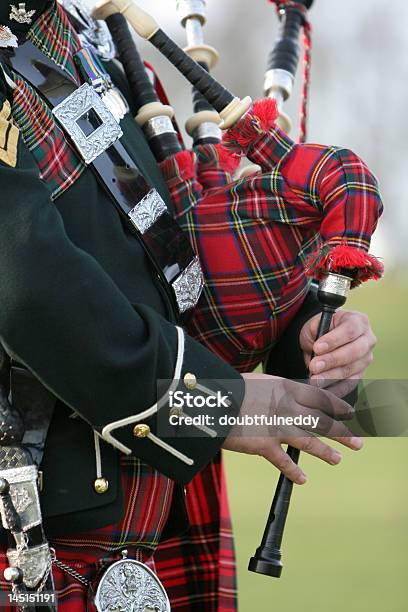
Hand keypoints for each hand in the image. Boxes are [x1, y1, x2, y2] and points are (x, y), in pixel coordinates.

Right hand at [222, 373, 362, 483]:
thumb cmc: (232, 387)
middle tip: (358, 443)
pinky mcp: (264, 445)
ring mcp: (278, 427)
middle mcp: (288, 408)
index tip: (349, 413)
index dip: (338, 407)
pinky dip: (294, 472)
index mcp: (287, 388)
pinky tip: (303, 479)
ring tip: (338, 459)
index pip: (321, 398)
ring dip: (326, 452)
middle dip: (342, 433)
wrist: (213, 400)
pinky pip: (284, 461)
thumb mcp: (261, 382)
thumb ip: (279, 390)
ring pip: (310, 441)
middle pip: (323, 421)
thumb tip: (290, 395)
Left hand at [300, 310, 375, 390]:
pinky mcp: (361, 373)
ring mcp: (366, 358)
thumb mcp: (316, 324)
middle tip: (314, 366)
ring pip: (351, 369)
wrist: (323, 339)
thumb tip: (316, 350)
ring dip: (331, 376)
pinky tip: (322, 389)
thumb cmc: (321, 329)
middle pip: (354, 351)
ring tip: (315, 380)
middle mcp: (367, 339)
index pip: (350, 330)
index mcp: (358, 321)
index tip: (317, 348)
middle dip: (332, 360)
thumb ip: (315, 332)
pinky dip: (335, 388)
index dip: (334, 340)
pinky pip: (350, 383)